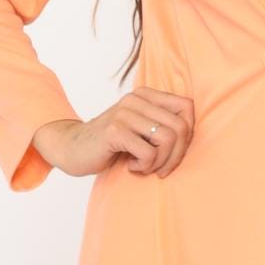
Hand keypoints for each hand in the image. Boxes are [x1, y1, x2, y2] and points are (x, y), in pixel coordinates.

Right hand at [33, 87, 195, 178]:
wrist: (73, 149)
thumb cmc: (112, 144)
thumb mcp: (140, 129)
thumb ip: (162, 124)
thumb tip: (191, 134)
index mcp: (146, 95)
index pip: (187, 108)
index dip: (188, 135)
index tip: (173, 153)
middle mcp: (136, 99)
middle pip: (181, 127)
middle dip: (176, 156)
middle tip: (161, 169)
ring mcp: (124, 113)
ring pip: (167, 139)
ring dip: (160, 162)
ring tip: (145, 166)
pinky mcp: (115, 131)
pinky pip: (149, 153)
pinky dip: (144, 166)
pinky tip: (131, 166)